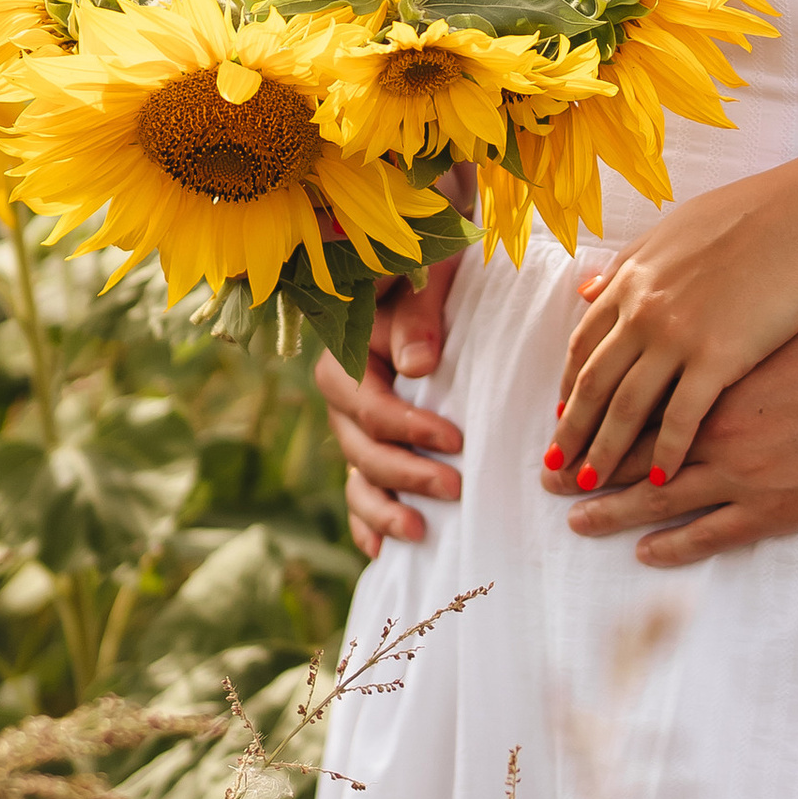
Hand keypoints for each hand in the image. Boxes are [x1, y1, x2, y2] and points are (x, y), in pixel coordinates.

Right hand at [317, 255, 463, 553]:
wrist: (429, 248)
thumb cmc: (433, 259)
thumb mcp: (429, 272)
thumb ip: (418, 315)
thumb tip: (417, 366)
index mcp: (348, 350)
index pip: (369, 405)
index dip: (408, 429)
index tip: (455, 441)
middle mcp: (342, 389)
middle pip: (361, 446)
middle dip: (404, 474)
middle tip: (455, 488)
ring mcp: (353, 417)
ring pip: (356, 472)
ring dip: (382, 509)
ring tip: (420, 535)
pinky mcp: (371, 433)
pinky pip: (358, 483)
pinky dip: (366, 518)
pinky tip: (383, 550)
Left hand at [548, 164, 797, 495]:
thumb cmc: (751, 214)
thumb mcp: (675, 229)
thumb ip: (628, 263)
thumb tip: (587, 288)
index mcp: (633, 279)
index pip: (585, 344)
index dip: (570, 386)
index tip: (562, 416)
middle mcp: (644, 310)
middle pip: (595, 383)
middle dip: (572, 430)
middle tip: (555, 467)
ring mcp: (678, 336)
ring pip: (626, 407)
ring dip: (606, 451)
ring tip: (593, 484)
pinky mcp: (717, 357)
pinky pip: (681, 417)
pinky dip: (665, 452)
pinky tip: (658, 480)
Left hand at [565, 284, 797, 561]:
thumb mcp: (788, 302)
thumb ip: (727, 297)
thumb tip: (703, 286)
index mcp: (709, 360)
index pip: (633, 383)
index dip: (594, 401)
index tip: (565, 413)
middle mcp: (713, 417)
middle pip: (630, 441)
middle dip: (585, 456)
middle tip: (547, 473)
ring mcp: (740, 466)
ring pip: (656, 494)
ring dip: (611, 509)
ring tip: (575, 518)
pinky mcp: (772, 505)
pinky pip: (709, 531)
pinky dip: (672, 545)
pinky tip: (646, 553)